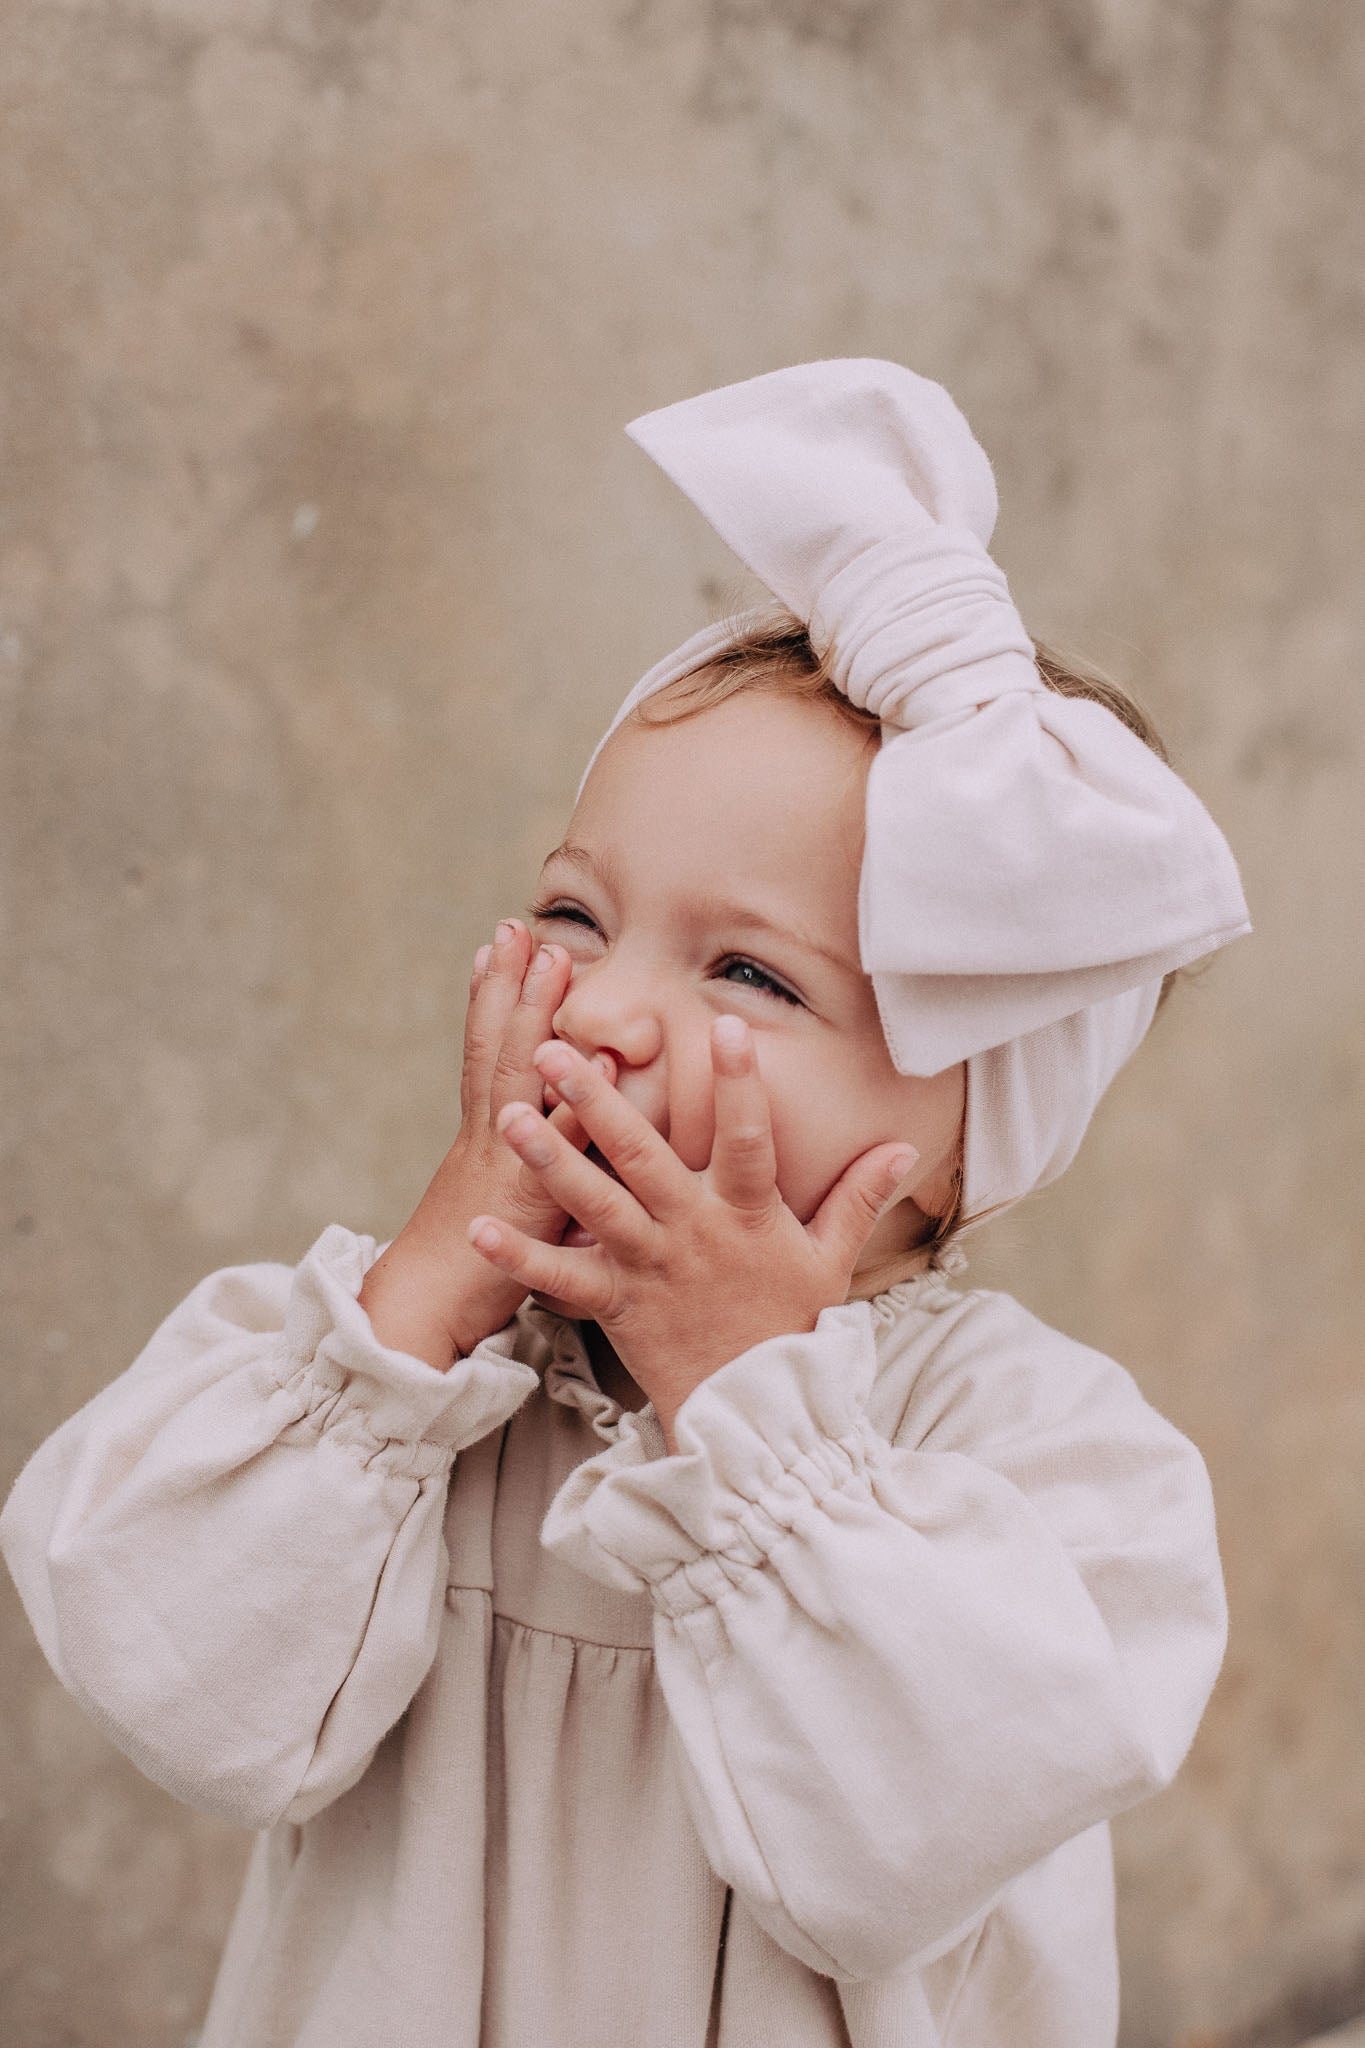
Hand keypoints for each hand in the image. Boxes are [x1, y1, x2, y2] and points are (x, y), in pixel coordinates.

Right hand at [358, 920, 612, 1370]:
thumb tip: (573, 1154)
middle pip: (496, 1047)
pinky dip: (579, 1102)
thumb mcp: (504, 1215)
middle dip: (510, 984)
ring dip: (534, 1015)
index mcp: (481, 1142)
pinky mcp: (524, 1203)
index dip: (491, 1000)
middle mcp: (487, 1141)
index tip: (496, 948)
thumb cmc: (465, 1281)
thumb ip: (538, 1178)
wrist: (415, 1324)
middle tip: (519, 927)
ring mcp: (503, 1165)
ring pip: (516, 1076)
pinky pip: (556, 1146)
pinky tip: (602, 1062)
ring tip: (553, 961)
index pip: (484, 1055)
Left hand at [465, 1015, 916, 1444]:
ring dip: (549, 1159)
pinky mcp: (616, 1306)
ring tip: (510, 1114)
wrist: (756, 1413)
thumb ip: (857, 1197)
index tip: (724, 1027)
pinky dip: (520, 1255)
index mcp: (747, 1213)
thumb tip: (902, 1147)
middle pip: (644, 1156)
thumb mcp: (830, 1259)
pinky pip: (561, 1279)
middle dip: (599, 1100)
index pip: (749, 1135)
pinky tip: (480, 1226)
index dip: (740, 1083)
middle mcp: (694, 1232)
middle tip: (557, 1050)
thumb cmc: (790, 1327)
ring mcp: (650, 1268)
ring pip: (593, 1205)